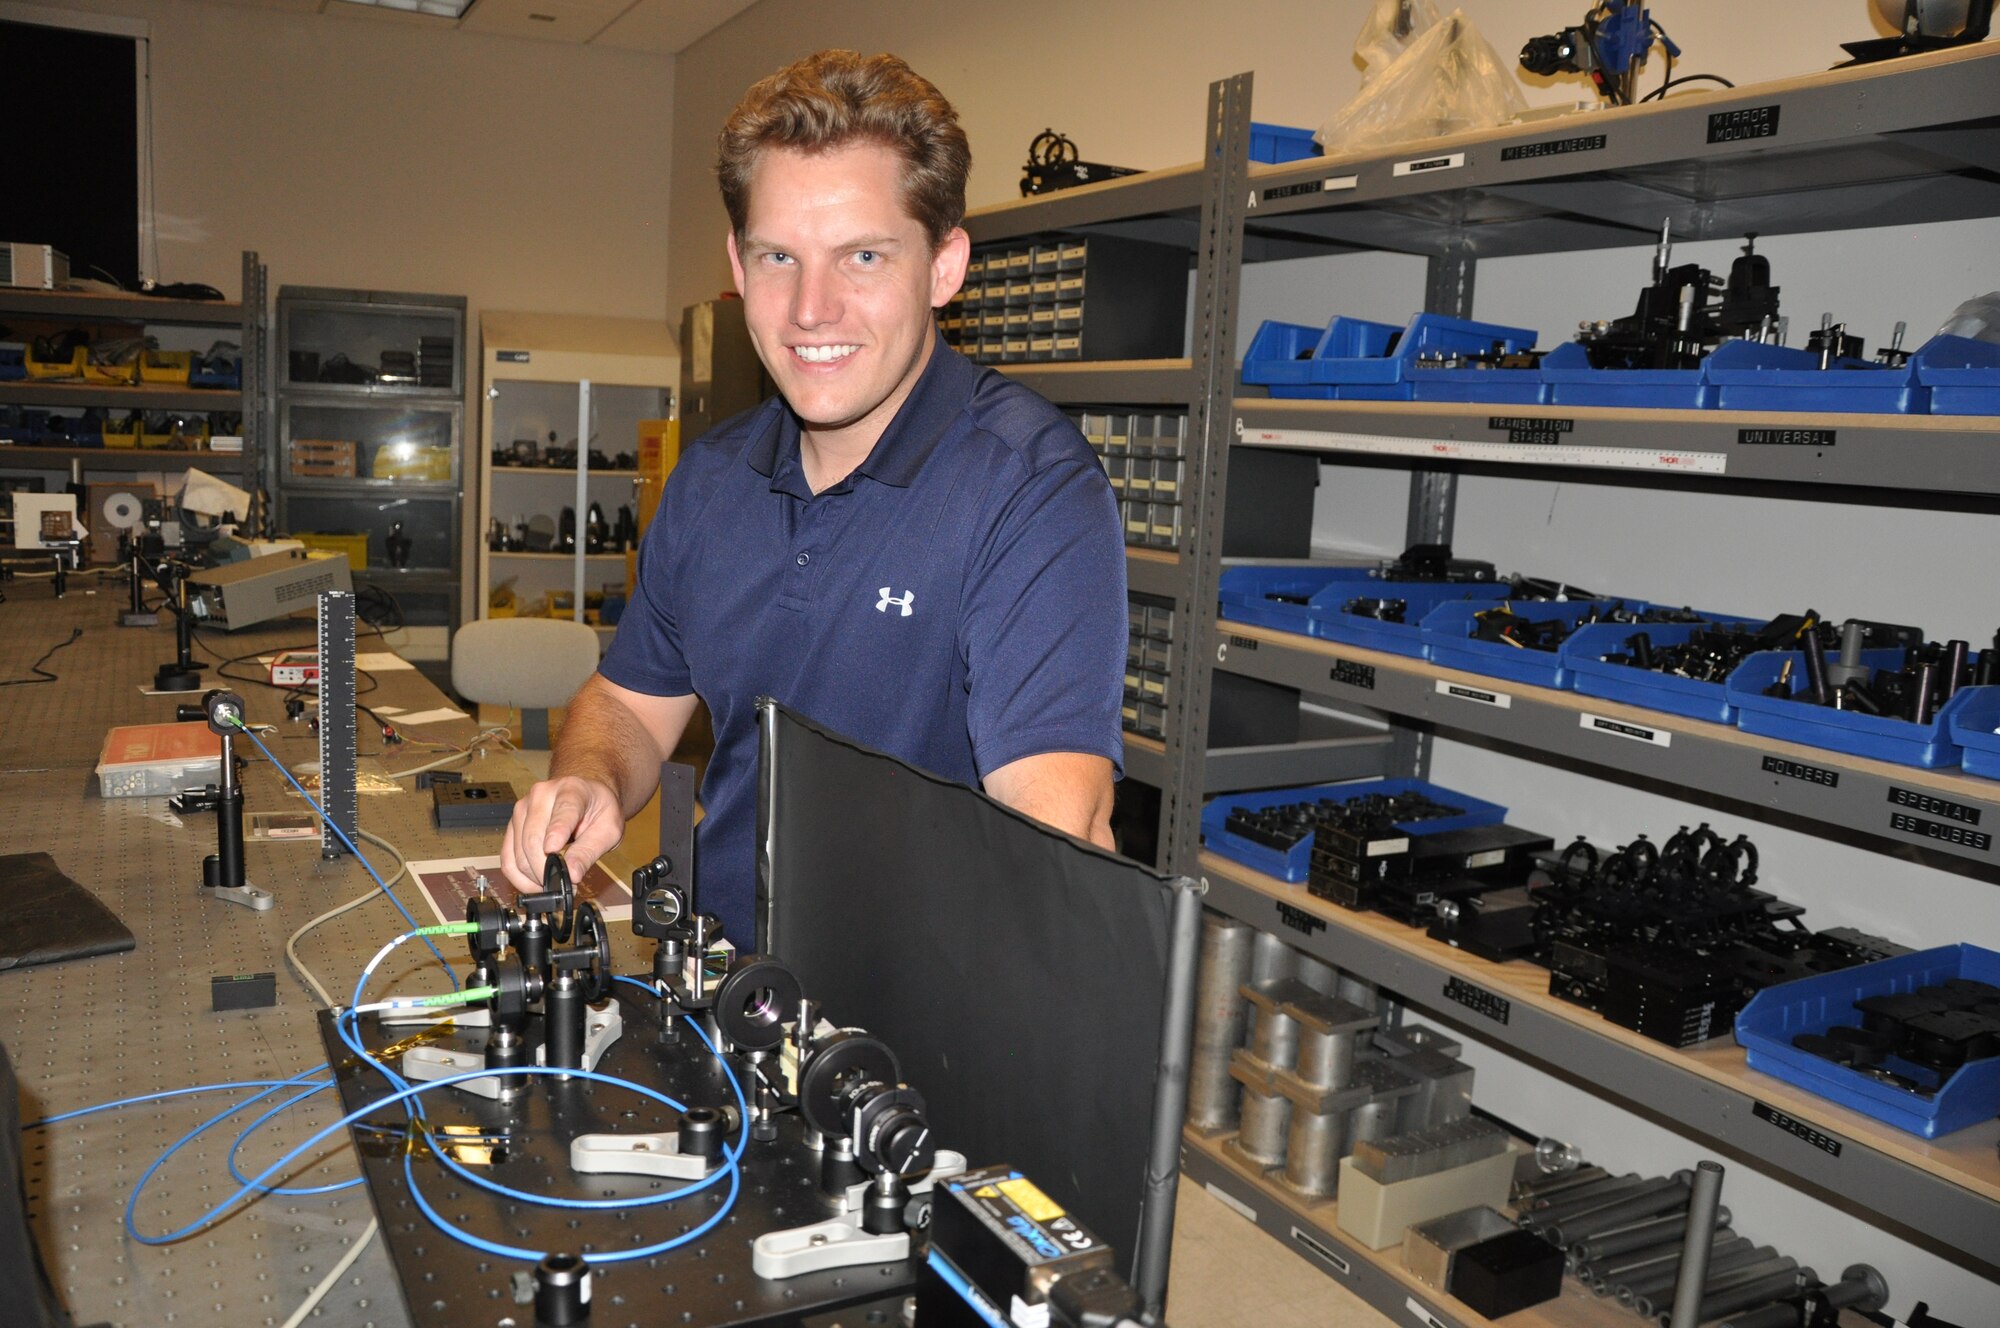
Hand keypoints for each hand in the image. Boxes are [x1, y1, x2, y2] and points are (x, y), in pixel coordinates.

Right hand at [501, 775, 624, 893]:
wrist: (585, 795)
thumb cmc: (598, 809)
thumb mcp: (609, 829)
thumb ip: (589, 851)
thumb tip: (572, 875)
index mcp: (572, 790)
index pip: (563, 812)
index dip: (556, 832)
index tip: (553, 850)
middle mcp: (541, 795)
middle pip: (533, 839)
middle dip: (547, 870)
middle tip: (566, 886)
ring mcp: (522, 809)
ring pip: (518, 853)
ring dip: (534, 877)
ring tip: (554, 883)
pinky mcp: (512, 825)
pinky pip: (507, 858)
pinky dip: (519, 878)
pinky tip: (535, 885)